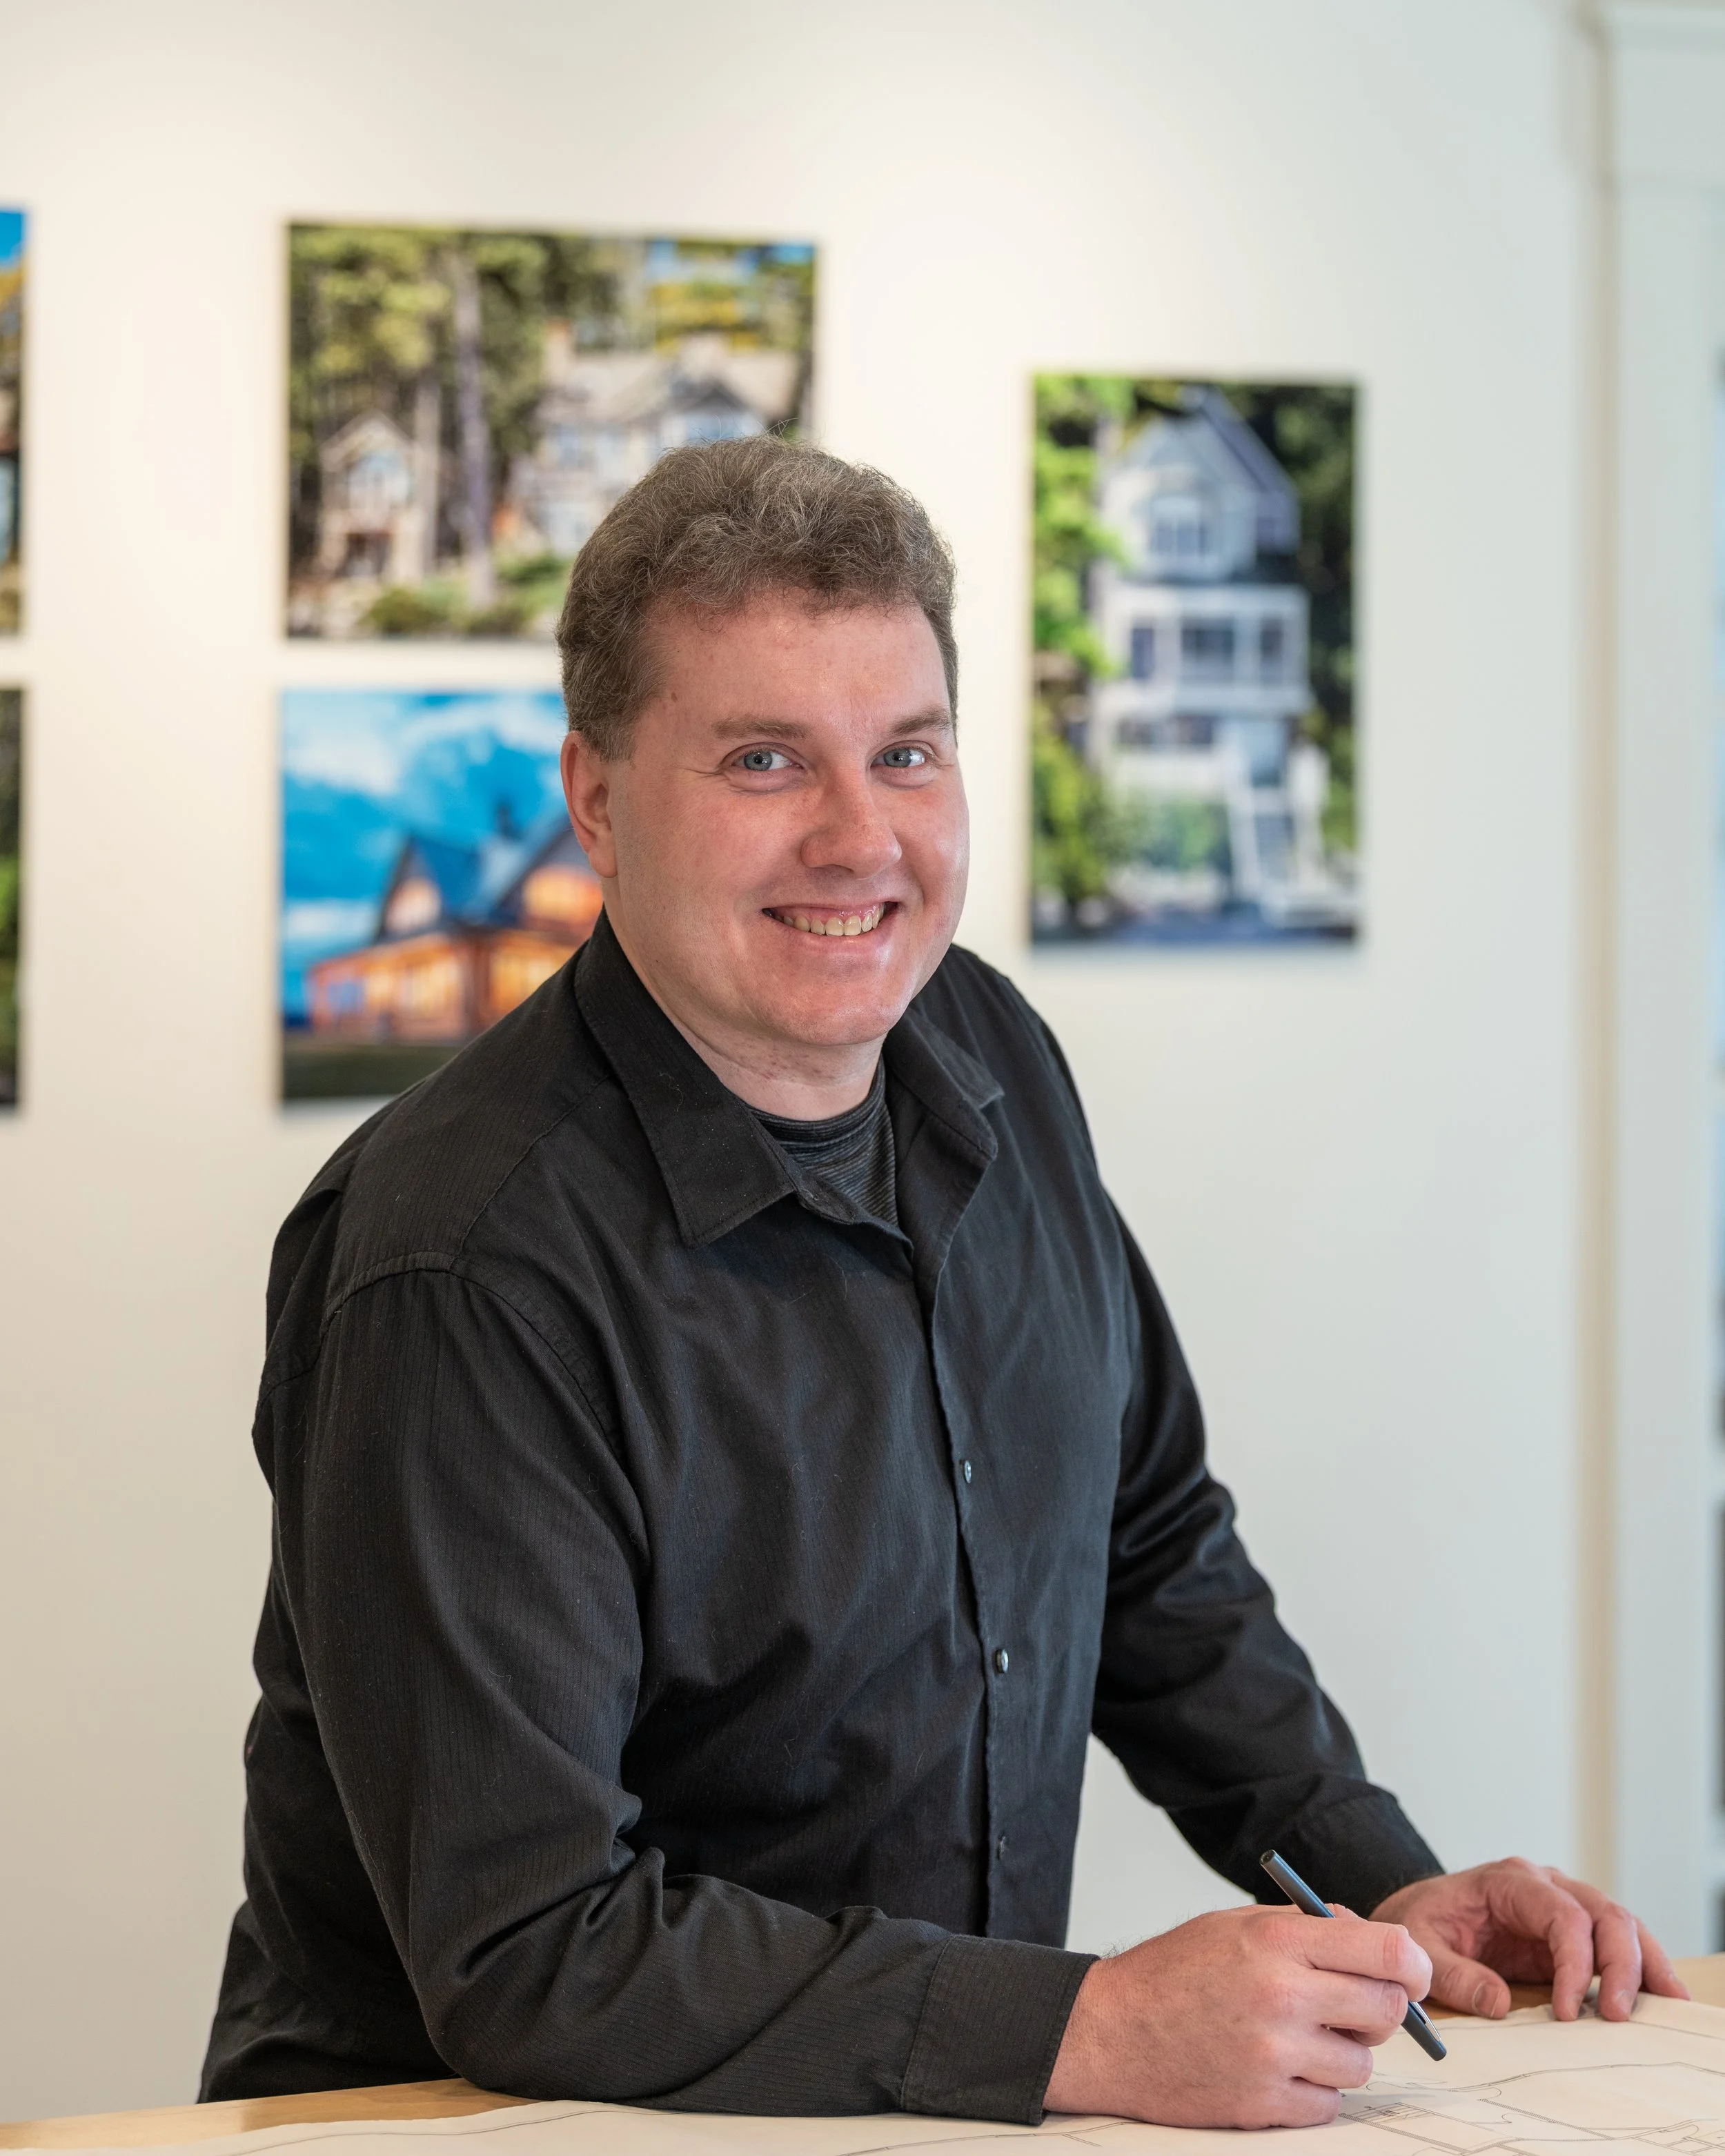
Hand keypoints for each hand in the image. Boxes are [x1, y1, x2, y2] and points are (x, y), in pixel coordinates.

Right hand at [1043, 1903, 1431, 2125]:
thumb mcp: (1235, 1924)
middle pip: (1386, 2009)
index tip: (1412, 1973)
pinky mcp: (1264, 2105)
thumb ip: (1306, 1928)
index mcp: (1277, 1941)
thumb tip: (1372, 1942)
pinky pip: (1329, 2105)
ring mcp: (1274, 2056)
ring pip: (1361, 2064)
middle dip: (1379, 2008)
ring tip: (1299, 2037)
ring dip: (1343, 2053)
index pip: (1387, 1950)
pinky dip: (1316, 2090)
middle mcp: (1282, 1996)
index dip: (1412, 1963)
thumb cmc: (1173, 1972)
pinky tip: (1280, 2068)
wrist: (1109, 2032)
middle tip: (1348, 2006)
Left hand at [1372, 1859, 1686, 2021]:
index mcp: (1508, 1881)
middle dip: (1620, 1964)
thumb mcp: (1421, 1947)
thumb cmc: (1420, 1923)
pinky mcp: (1570, 1934)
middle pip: (1603, 1913)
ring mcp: (1562, 1905)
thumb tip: (1500, 2004)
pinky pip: (1613, 1944)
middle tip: (1616, 2016)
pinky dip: (1639, 1967)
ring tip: (1666, 2005)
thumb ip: (1454, 1974)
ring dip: (1643, 1964)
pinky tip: (1661, 1995)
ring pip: (1619, 1924)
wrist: (1417, 1913)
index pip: (1561, 1914)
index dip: (1574, 1962)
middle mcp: (1544, 1885)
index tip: (1568, 2012)